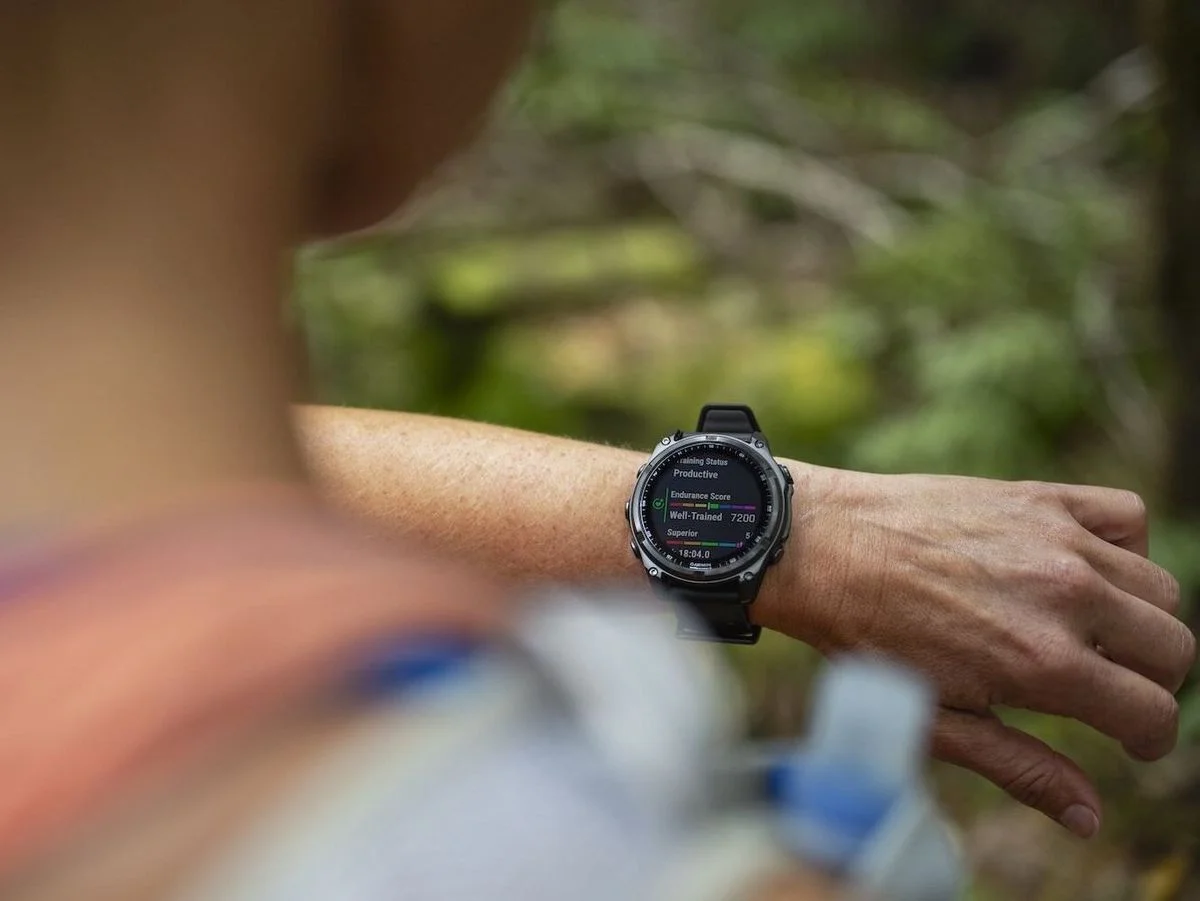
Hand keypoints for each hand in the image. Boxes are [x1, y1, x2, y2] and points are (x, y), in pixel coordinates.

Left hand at [758, 466, 1196, 837]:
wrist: (818, 548)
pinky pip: (1124, 516)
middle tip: (1108, 688)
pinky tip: (1083, 567)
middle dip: (1152, 683)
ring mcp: (1056, 540)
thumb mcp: (938, 721)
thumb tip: (1088, 815)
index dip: (1146, 738)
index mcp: (1043, 663)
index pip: (1153, 712)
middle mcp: (1065, 597)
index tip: (1127, 738)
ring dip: (1139, 619)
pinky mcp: (1038, 497)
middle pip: (1175, 649)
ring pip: (1158, 587)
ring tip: (1090, 632)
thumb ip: (1021, 766)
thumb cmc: (866, 641)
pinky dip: (1123, 544)